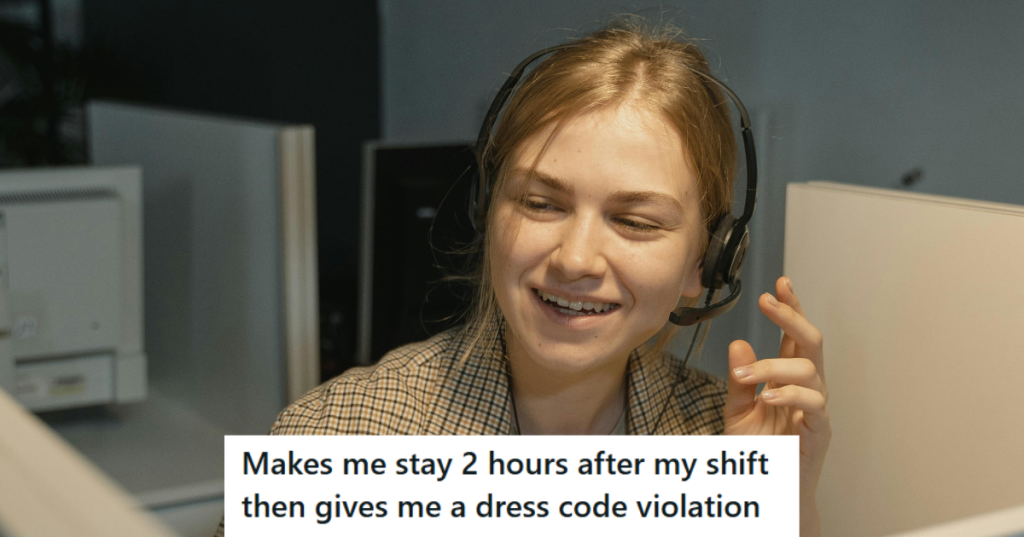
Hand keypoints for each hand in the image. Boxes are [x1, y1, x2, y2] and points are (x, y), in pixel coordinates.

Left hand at [724, 276, 829, 536]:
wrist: (772, 491)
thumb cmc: (761, 452)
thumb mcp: (738, 411)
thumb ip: (740, 380)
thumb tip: (739, 344)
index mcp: (790, 378)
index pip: (794, 336)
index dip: (791, 308)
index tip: (780, 283)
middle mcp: (808, 388)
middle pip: (811, 341)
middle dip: (791, 317)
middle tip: (768, 301)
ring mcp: (817, 409)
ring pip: (810, 370)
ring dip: (774, 366)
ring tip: (746, 377)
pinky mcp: (820, 431)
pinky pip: (814, 405)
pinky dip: (790, 395)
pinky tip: (769, 395)